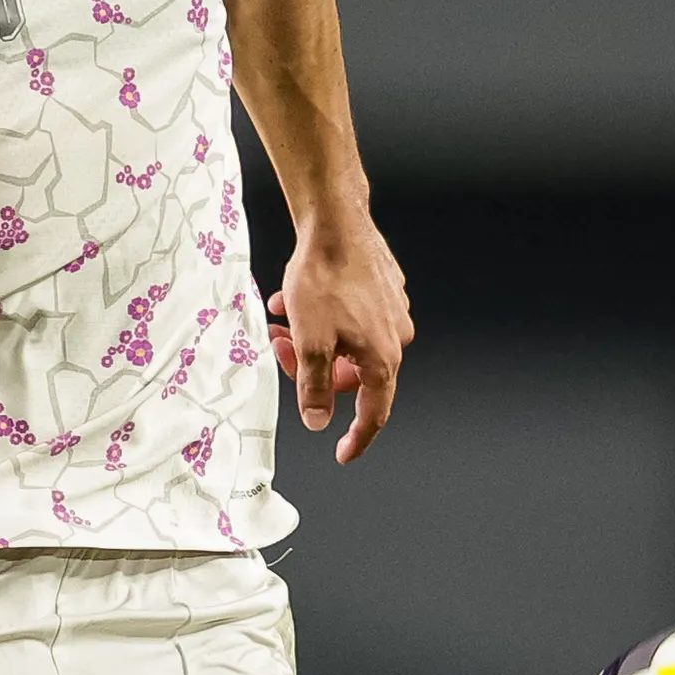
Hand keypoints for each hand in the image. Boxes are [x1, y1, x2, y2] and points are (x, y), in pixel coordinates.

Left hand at [268, 226, 415, 465]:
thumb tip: (319, 420)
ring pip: (346, 342)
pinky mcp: (384, 289)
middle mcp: (395, 337)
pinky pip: (352, 316)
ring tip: (282, 317)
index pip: (374, 412)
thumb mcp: (309, 341)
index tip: (343, 453)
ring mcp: (392, 311)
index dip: (357, 437)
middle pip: (351, 373)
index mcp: (382, 357)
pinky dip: (324, 316)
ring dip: (312, 338)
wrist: (336, 222)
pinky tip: (296, 298)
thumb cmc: (324, 278)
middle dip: (311, 366)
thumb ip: (314, 387)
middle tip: (280, 346)